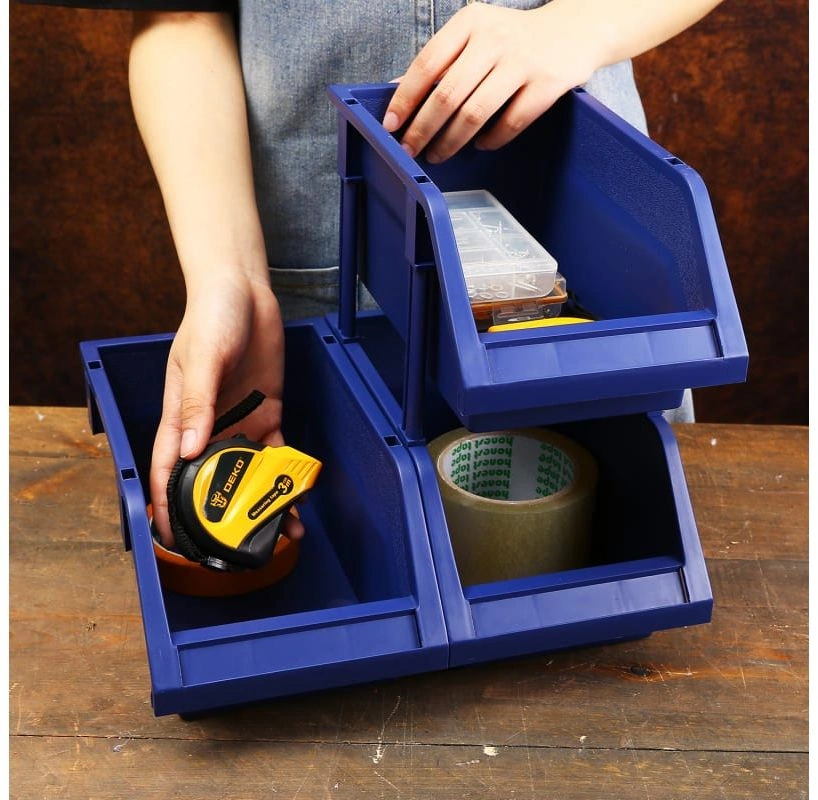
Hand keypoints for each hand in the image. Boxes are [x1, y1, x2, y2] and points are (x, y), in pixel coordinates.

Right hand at [149, 271, 303, 547]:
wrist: (244, 292)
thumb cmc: (210, 319)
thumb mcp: (200, 360)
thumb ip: (196, 404)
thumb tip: (192, 450)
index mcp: (181, 417)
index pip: (169, 470)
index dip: (168, 505)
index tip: (174, 538)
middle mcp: (209, 427)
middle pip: (212, 479)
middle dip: (222, 513)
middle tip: (239, 546)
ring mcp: (239, 421)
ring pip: (248, 472)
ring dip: (261, 500)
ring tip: (280, 531)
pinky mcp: (267, 413)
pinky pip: (276, 451)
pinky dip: (286, 474)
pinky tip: (298, 495)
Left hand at [382, 1, 599, 162]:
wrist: (575, 29)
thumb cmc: (514, 39)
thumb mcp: (475, 36)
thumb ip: (441, 61)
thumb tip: (397, 92)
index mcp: (470, 23)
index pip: (427, 64)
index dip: (406, 99)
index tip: (391, 124)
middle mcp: (494, 39)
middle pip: (447, 95)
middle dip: (423, 129)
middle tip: (410, 150)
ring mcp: (522, 62)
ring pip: (475, 114)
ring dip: (451, 141)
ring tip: (438, 154)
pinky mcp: (546, 84)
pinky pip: (509, 124)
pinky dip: (490, 140)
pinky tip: (481, 145)